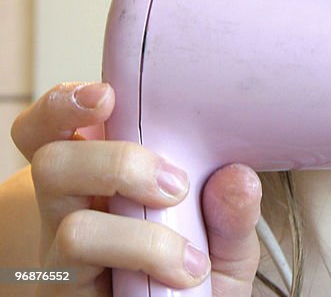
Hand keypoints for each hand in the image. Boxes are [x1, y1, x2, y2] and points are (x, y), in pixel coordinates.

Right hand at [10, 82, 263, 294]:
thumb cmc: (198, 272)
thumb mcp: (229, 240)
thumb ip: (233, 211)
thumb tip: (235, 178)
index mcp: (104, 174)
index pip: (56, 125)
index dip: (65, 104)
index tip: (106, 96)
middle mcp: (75, 209)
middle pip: (52, 163)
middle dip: (116, 163)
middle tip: (174, 186)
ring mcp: (67, 257)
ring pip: (69, 226)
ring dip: (137, 237)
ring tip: (186, 254)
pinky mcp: (69, 292)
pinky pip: (84, 276)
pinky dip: (144, 267)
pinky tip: (180, 278)